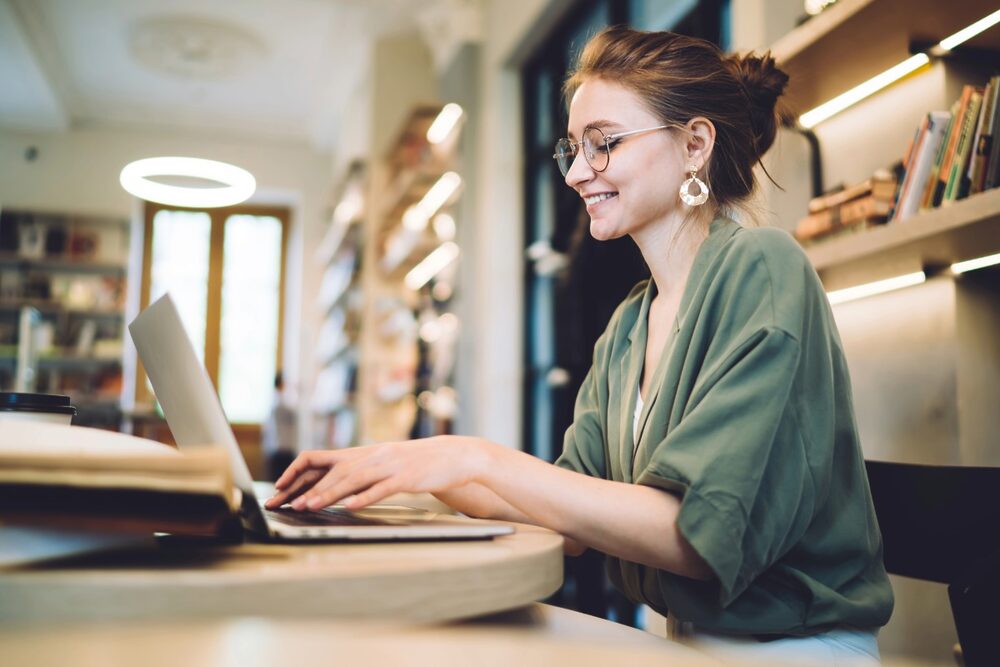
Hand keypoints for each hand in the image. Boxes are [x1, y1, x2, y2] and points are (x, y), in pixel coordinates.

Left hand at [264, 436, 491, 511]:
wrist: (451, 456)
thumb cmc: (415, 463)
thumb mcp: (382, 462)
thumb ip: (357, 471)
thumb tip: (330, 486)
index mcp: (362, 453)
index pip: (320, 458)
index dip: (297, 471)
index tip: (279, 488)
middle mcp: (371, 456)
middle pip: (332, 470)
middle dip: (305, 488)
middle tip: (284, 503)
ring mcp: (389, 466)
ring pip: (352, 479)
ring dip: (328, 493)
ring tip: (308, 506)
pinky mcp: (406, 477)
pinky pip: (382, 488)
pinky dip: (365, 497)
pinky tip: (351, 506)